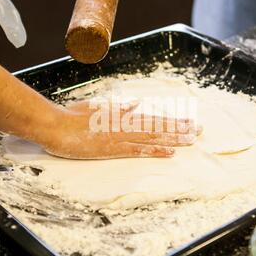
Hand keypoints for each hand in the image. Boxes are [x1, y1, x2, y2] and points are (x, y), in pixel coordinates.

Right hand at [42, 100, 199, 159]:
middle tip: (199, 130)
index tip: (187, 121)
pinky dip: (155, 150)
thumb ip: (116, 107)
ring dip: (174, 138)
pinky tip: (170, 152)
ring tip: (192, 139)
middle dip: (179, 128)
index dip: (171, 121)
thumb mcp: (96, 107)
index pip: (152, 118)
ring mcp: (120, 136)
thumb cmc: (72, 115)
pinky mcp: (113, 148)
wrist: (56, 125)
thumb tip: (134, 103)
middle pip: (157, 126)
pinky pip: (139, 150)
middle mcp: (124, 123)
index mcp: (121, 114)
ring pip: (153, 136)